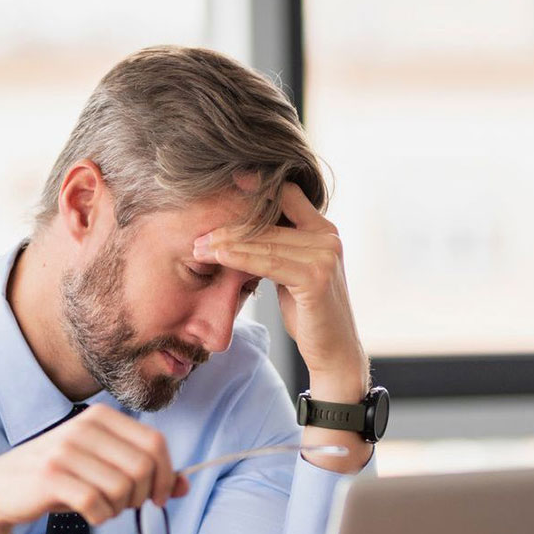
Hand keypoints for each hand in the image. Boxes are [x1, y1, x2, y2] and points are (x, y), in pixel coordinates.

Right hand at [0, 406, 188, 533]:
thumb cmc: (58, 477)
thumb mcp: (101, 466)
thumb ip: (144, 472)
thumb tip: (184, 485)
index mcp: (101, 418)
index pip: (156, 443)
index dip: (167, 475)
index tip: (160, 497)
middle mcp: (84, 428)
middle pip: (143, 467)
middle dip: (144, 496)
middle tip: (128, 506)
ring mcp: (65, 451)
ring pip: (122, 488)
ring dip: (120, 508)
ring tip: (103, 507)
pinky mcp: (51, 478)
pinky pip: (97, 504)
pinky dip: (101, 517)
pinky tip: (90, 514)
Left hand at [192, 182, 367, 399]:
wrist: (334, 351)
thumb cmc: (310, 314)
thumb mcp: (294, 273)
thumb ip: (281, 249)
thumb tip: (247, 233)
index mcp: (325, 231)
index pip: (288, 195)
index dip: (258, 186)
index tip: (227, 182)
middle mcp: (329, 237)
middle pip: (270, 220)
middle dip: (231, 226)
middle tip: (200, 233)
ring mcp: (325, 257)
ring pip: (265, 242)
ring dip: (228, 244)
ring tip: (200, 247)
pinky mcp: (316, 278)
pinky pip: (268, 263)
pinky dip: (240, 259)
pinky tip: (219, 257)